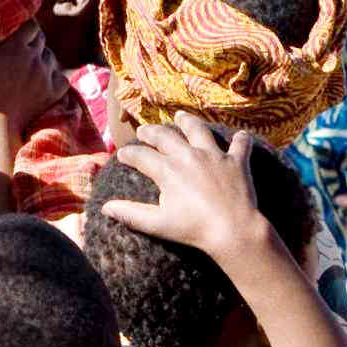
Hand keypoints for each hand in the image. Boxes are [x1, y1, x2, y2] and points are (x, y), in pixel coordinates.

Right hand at [104, 114, 285, 265]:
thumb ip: (130, 214)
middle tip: (144, 131)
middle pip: (165, 136)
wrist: (233, 230)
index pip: (141, 155)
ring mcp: (214, 155)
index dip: (128, 153)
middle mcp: (188, 155)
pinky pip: (240, 144)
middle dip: (151, 132)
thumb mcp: (157, 224)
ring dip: (187, 121)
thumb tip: (105, 208)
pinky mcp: (236, 161)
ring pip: (198, 129)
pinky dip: (241, 139)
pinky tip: (241, 135)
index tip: (122, 154)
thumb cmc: (193, 229)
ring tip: (180, 116)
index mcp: (167, 170)